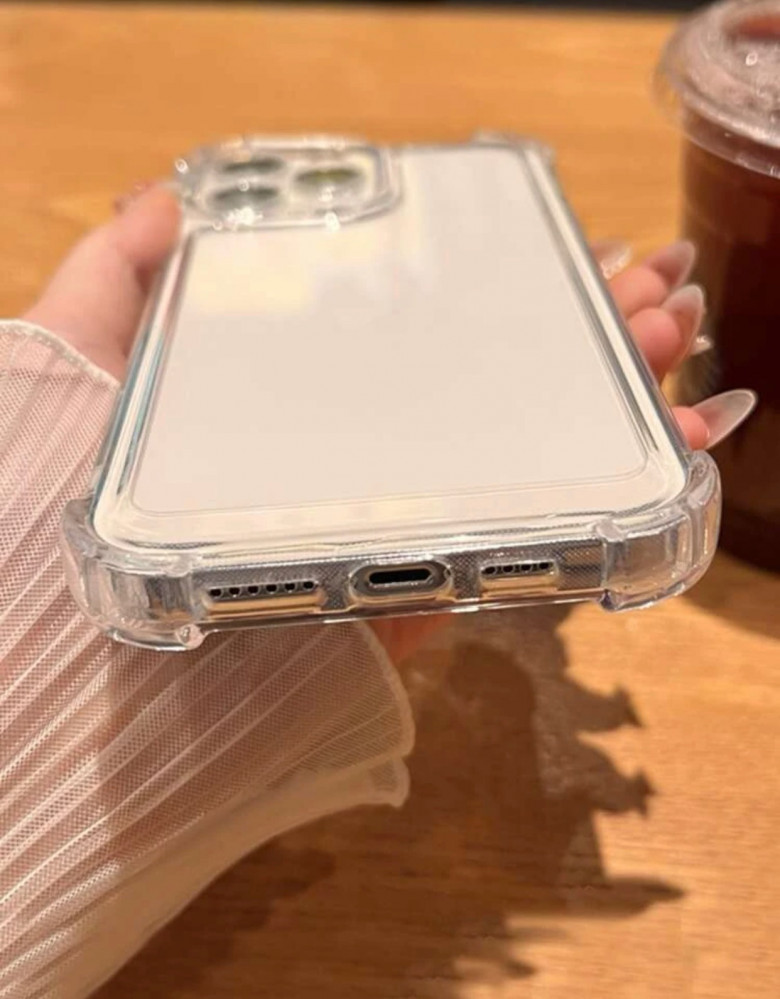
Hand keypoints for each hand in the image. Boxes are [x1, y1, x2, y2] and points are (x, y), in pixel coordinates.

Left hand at [25, 187, 751, 661]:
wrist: (60, 617)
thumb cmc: (63, 472)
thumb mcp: (79, 349)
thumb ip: (119, 274)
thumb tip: (170, 195)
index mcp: (314, 404)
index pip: (430, 344)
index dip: (509, 299)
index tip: (575, 250)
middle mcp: (363, 465)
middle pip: (498, 397)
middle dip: (588, 337)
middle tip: (656, 286)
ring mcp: (387, 534)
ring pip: (527, 467)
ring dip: (618, 400)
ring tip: (675, 334)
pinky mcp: (399, 601)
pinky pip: (510, 556)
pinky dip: (599, 509)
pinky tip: (674, 449)